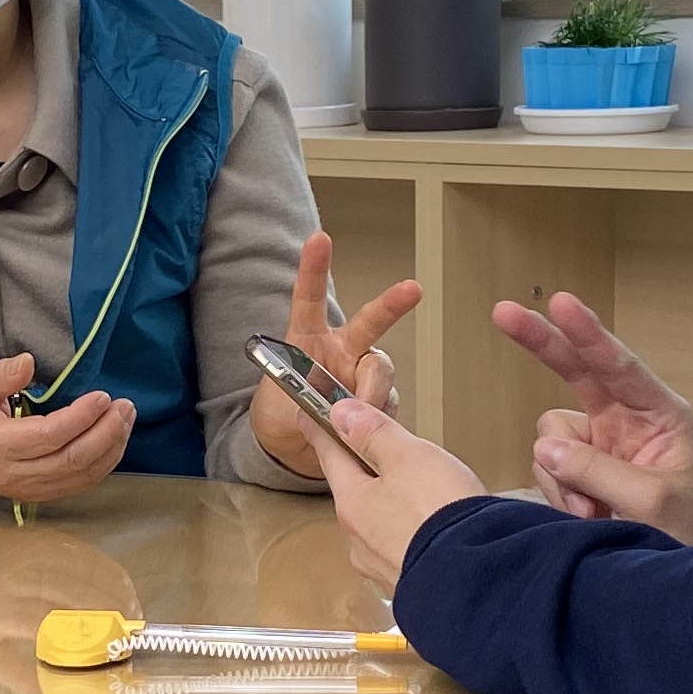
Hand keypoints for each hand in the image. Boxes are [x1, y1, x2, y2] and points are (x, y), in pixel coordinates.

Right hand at [0, 354, 134, 502]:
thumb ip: (0, 374)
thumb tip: (28, 362)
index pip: (48, 435)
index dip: (81, 417)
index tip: (102, 396)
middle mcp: (14, 474)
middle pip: (72, 459)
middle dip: (106, 433)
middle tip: (125, 406)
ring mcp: (29, 489)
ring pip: (81, 475)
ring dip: (111, 447)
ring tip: (126, 418)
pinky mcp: (41, 495)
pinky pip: (81, 483)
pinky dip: (104, 463)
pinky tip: (115, 440)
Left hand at [0, 512, 134, 693]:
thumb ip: (15, 675)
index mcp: (1, 609)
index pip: (51, 624)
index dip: (83, 640)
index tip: (106, 658)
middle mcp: (22, 578)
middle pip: (77, 596)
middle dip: (110, 620)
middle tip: (128, 643)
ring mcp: (38, 553)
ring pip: (89, 573)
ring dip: (118, 597)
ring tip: (133, 621)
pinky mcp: (51, 539)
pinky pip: (90, 555)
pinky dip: (113, 575)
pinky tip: (125, 595)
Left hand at [253, 231, 424, 479]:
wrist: (290, 454)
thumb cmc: (280, 417)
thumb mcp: (281, 405)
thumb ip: (312, 401)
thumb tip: (349, 406)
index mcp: (309, 341)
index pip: (310, 300)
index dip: (313, 269)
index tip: (318, 239)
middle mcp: (342, 352)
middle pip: (371, 325)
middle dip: (392, 305)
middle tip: (412, 290)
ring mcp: (362, 377)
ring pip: (382, 374)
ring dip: (371, 395)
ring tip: (351, 421)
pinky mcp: (378, 405)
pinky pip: (388, 408)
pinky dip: (377, 424)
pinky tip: (362, 437)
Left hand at [317, 390, 488, 595]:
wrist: (477, 579)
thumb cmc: (442, 519)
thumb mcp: (409, 458)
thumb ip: (374, 434)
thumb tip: (343, 415)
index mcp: (353, 504)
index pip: (330, 458)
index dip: (322, 433)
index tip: (310, 419)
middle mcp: (360, 540)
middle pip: (355, 492)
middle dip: (365, 471)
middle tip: (377, 451)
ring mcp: (384, 565)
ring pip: (379, 522)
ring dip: (391, 504)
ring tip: (419, 491)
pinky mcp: (411, 581)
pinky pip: (403, 546)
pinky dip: (412, 530)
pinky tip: (432, 526)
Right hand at [492, 291, 692, 542]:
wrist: (685, 560)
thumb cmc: (688, 526)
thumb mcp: (654, 502)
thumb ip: (601, 473)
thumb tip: (548, 449)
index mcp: (660, 412)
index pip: (620, 366)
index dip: (588, 334)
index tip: (561, 303)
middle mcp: (626, 416)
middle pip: (575, 370)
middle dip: (542, 343)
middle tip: (503, 312)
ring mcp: (600, 440)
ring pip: (552, 437)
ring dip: (562, 477)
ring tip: (594, 512)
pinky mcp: (580, 466)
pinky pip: (548, 467)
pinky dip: (559, 493)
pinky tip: (588, 515)